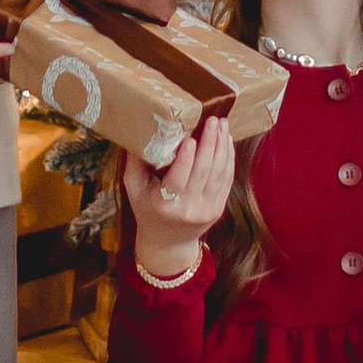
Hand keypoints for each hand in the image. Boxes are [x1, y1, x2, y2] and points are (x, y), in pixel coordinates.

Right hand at [125, 117, 233, 274]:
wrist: (168, 243)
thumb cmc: (147, 209)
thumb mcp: (133, 188)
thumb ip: (136, 161)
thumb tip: (141, 130)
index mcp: (164, 205)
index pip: (178, 180)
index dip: (186, 159)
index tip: (190, 138)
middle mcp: (188, 209)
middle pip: (203, 173)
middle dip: (210, 143)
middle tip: (212, 120)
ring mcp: (206, 210)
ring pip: (219, 174)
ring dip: (222, 147)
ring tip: (222, 124)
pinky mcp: (218, 209)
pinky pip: (227, 180)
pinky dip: (229, 159)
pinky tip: (227, 141)